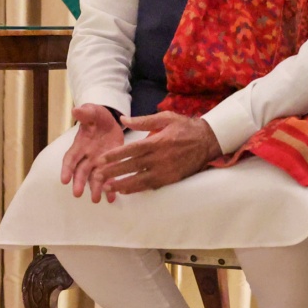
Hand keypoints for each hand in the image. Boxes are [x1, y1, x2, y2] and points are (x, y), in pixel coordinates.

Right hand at [61, 104, 124, 197]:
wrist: (109, 121)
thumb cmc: (97, 117)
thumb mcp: (92, 112)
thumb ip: (85, 113)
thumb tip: (75, 110)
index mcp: (80, 144)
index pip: (70, 158)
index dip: (67, 169)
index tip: (64, 180)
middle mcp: (87, 156)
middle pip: (81, 171)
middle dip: (79, 182)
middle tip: (78, 194)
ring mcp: (98, 163)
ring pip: (94, 178)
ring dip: (95, 189)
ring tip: (96, 200)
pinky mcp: (111, 165)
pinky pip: (110, 178)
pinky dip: (110, 189)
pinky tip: (111, 199)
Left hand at [86, 111, 221, 202]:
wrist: (208, 141)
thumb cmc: (185, 127)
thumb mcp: (166, 117)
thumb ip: (143, 120)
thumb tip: (123, 119)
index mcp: (157, 141)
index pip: (131, 150)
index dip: (115, 155)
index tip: (101, 160)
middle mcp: (159, 157)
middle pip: (132, 166)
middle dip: (114, 172)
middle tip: (98, 176)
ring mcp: (166, 170)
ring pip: (140, 179)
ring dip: (123, 184)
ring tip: (108, 188)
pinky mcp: (171, 178)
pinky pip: (151, 185)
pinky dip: (138, 189)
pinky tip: (125, 190)